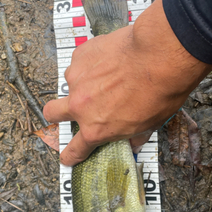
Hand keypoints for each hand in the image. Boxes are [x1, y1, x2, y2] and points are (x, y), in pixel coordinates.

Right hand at [43, 0, 211, 165]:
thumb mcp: (150, 125)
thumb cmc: (159, 92)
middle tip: (68, 111)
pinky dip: (90, 63)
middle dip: (57, 115)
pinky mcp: (81, 55)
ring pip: (69, 83)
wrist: (159, 56)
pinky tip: (108, 60)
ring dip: (81, 84)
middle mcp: (80, 104)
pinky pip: (79, 62)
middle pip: (51, 113)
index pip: (74, 149)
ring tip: (105, 76)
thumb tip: (133, 142)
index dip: (70, 155)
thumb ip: (134, 136)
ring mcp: (77, 78)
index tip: (67, 157)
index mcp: (96, 128)